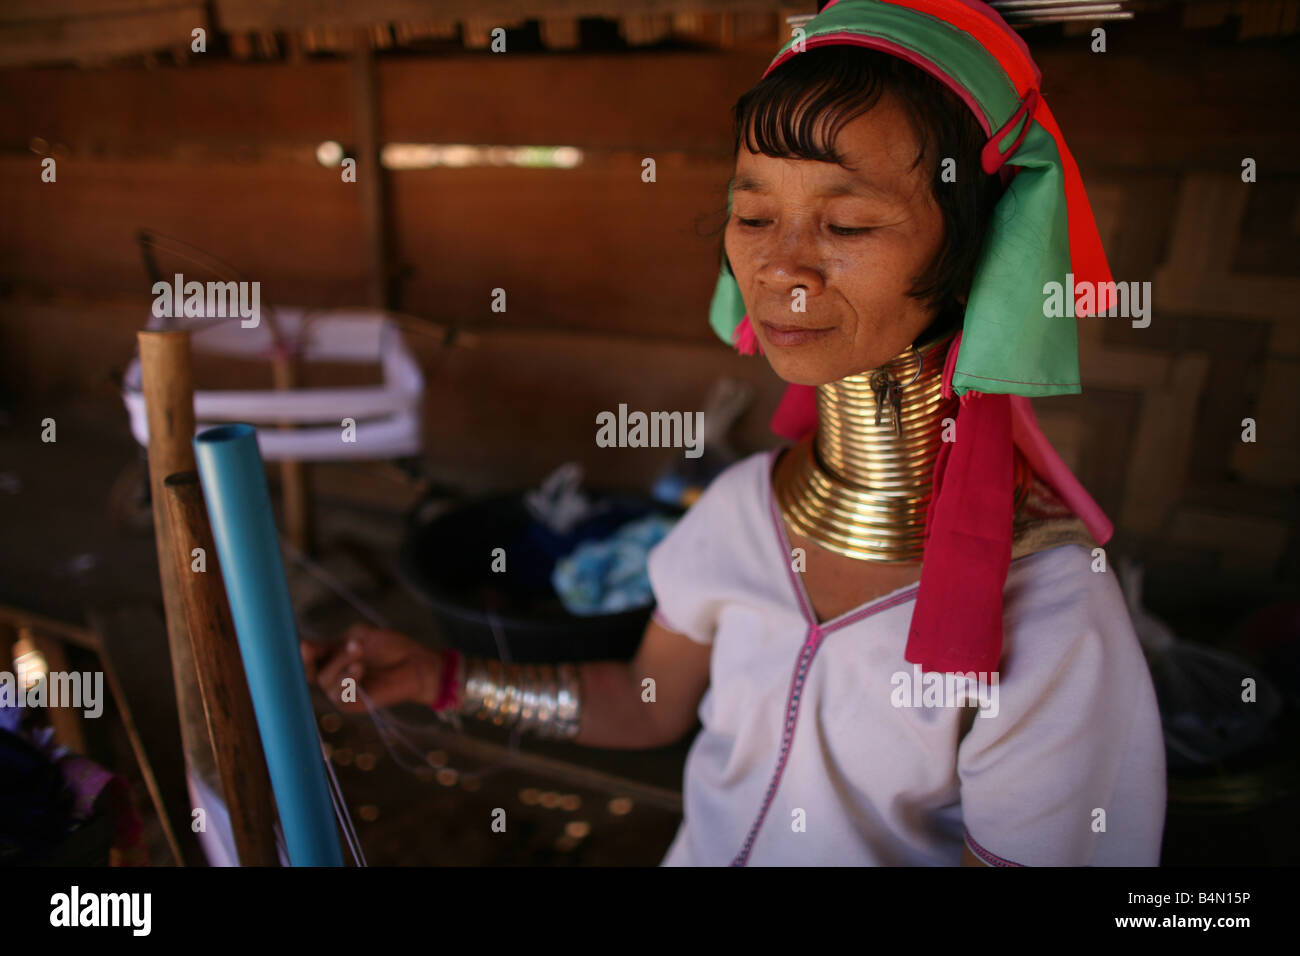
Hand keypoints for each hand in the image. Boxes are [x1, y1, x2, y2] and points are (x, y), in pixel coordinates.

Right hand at [300, 623, 442, 713]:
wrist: (416, 663)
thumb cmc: (390, 647)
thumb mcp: (359, 636)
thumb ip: (332, 642)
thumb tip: (302, 646)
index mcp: (331, 659)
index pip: (307, 660)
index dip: (303, 654)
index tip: (304, 645)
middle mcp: (333, 677)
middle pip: (311, 671)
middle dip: (322, 656)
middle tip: (342, 642)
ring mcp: (341, 692)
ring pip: (325, 681)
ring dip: (341, 663)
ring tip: (360, 651)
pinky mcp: (353, 704)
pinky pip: (339, 695)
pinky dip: (347, 679)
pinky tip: (360, 667)